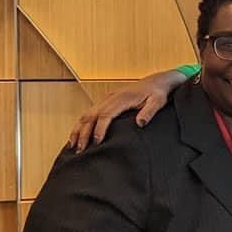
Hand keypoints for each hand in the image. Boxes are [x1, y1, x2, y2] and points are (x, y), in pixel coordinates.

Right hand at [68, 71, 186, 150]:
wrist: (157, 81)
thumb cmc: (158, 92)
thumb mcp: (158, 102)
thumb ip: (149, 112)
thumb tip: (140, 123)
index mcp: (123, 98)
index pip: (106, 114)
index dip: (99, 129)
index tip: (96, 142)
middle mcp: (111, 97)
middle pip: (91, 115)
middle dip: (83, 133)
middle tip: (80, 150)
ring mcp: (107, 98)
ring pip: (87, 114)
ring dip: (78, 130)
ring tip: (73, 146)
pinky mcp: (106, 100)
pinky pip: (89, 112)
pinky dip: (81, 124)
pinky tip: (78, 135)